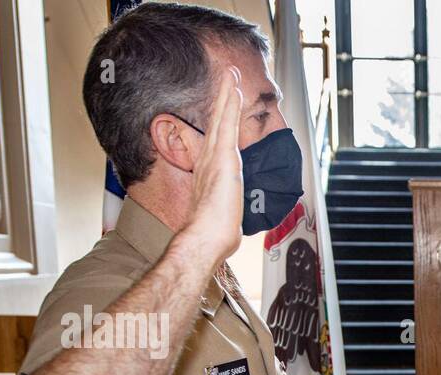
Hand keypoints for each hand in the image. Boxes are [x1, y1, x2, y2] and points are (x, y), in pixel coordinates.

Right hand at [181, 66, 244, 268]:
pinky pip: (226, 124)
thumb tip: (229, 222)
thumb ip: (223, 209)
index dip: (218, 121)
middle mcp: (209, 159)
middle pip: (217, 122)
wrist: (207, 235)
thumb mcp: (221, 214)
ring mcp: (215, 156)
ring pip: (221, 117)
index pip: (214, 139)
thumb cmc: (214, 231)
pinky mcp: (223, 157)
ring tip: (231, 73)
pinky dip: (229, 105)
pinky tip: (233, 89)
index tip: (221, 107)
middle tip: (227, 76)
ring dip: (226, 93)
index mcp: (209, 170)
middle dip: (222, 99)